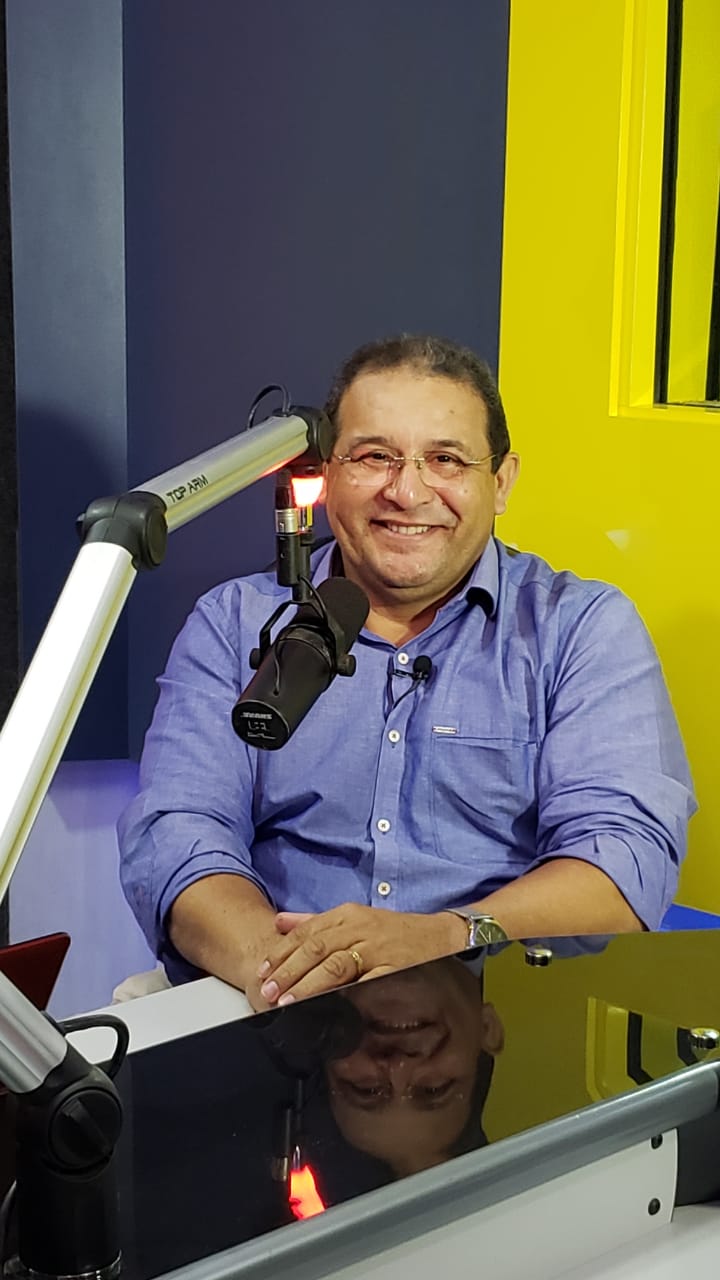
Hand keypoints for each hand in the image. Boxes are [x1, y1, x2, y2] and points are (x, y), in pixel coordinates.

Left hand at [255, 904, 465, 1005]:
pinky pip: (366, 982)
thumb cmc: (395, 932)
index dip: (281, 953)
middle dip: (288, 972)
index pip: (306, 932)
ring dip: (308, 985)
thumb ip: (315, 920)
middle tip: (267, 992)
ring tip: (288, 1002)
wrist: (443, 937)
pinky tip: (329, 1007)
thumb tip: (279, 922)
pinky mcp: (395, 969)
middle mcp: (360, 928)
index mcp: (348, 915)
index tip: (262, 972)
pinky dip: (346, 994)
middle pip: (316, 948)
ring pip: (336, 964)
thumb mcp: (355, 918)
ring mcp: (378, 948)